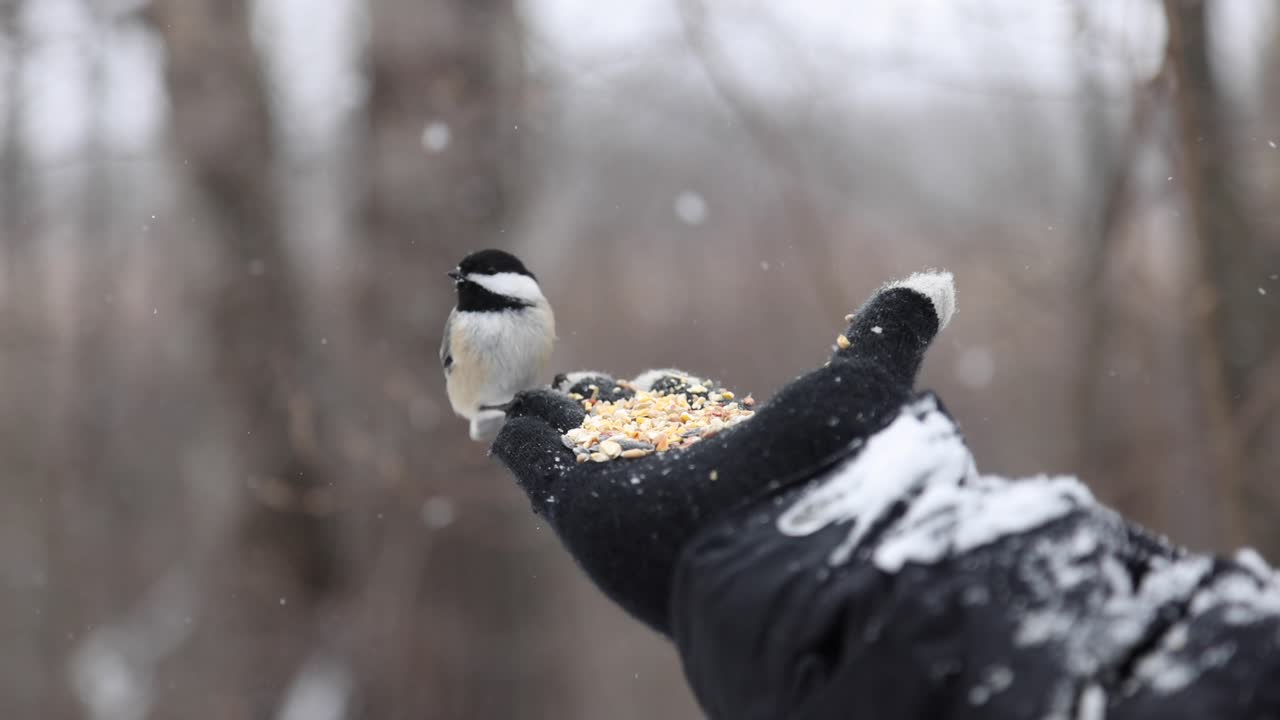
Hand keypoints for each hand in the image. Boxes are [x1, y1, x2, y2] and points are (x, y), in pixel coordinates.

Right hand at [491, 271, 955, 632]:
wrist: (776, 545)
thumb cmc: (827, 471)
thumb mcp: (866, 386)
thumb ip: (890, 330)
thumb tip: (935, 281)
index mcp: (728, 447)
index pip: (686, 409)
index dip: (672, 395)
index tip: (661, 386)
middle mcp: (671, 466)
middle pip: (620, 422)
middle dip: (598, 403)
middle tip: (578, 382)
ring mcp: (620, 482)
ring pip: (569, 435)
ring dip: (544, 415)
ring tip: (520, 398)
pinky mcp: (574, 497)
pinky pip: (527, 457)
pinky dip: (507, 436)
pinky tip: (488, 421)